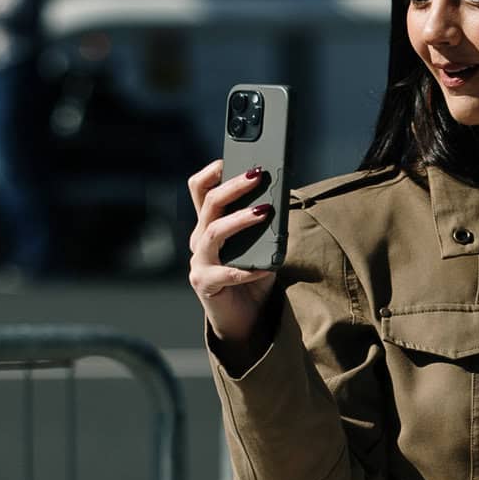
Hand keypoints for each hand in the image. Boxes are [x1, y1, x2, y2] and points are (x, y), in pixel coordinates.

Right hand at [188, 160, 280, 349]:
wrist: (244, 320)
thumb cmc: (253, 280)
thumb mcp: (260, 248)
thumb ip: (265, 229)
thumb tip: (279, 204)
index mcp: (208, 226)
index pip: (200, 191)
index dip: (210, 173)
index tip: (229, 160)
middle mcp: (199, 241)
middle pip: (209, 204)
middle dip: (234, 186)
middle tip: (257, 174)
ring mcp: (199, 262)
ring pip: (213, 232)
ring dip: (239, 219)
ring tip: (263, 212)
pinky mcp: (205, 284)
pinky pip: (227, 273)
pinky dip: (248, 269)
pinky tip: (265, 267)